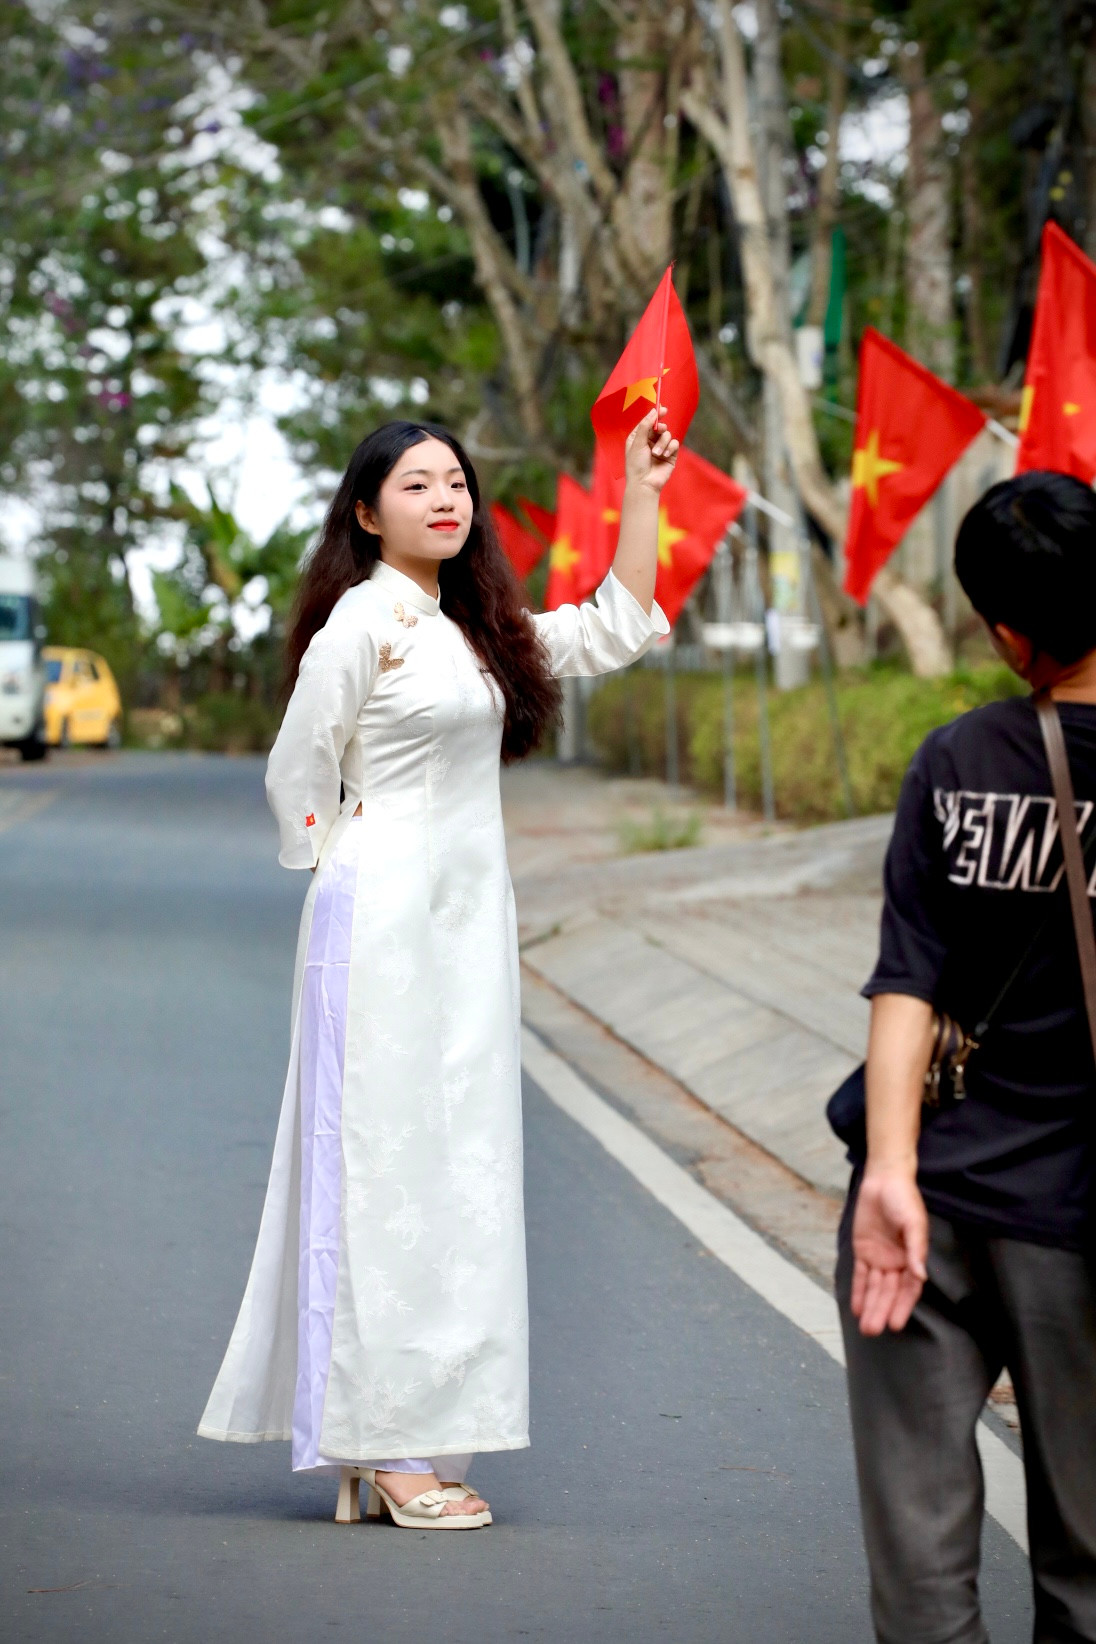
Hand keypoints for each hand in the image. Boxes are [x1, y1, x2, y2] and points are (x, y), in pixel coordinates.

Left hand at [624, 407, 678, 494]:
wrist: (644, 484)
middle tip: (659, 430)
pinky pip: (675, 444)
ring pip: (667, 435)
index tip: (662, 409)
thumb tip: (653, 411)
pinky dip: (670, 448)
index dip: (655, 415)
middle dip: (660, 428)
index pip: (648, 422)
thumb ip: (645, 426)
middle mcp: (649, 442)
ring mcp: (660, 448)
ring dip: (663, 443)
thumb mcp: (637, 443)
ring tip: (656, 453)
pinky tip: (664, 455)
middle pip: (659, 427)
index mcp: (638, 438)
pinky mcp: (670, 455)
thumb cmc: (636, 465)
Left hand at [850, 1166, 928, 1335]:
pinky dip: (858, 1291)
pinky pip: (860, 1275)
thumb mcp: (913, 1223)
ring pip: (874, 1288)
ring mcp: (879, 1258)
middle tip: (873, 1331)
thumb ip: (916, 1249)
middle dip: (881, 1311)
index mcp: (912, 1257)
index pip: (908, 1289)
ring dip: (870, 1307)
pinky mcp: (863, 1250)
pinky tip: (856, 1309)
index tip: (895, 1325)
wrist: (884, 1180)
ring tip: (865, 1328)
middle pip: (888, 1292)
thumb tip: (920, 1276)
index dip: (902, 1307)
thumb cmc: (904, 1200)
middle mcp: (897, 1262)